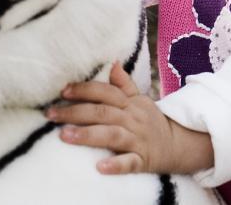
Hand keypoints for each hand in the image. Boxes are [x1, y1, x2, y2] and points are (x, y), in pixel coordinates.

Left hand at [49, 62, 213, 175]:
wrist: (178, 144)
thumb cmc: (151, 122)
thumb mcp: (140, 100)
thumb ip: (124, 84)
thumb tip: (112, 63)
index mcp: (130, 104)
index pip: (105, 92)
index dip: (85, 90)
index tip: (63, 91)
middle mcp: (132, 119)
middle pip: (102, 112)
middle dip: (76, 112)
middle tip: (52, 115)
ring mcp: (137, 140)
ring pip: (112, 135)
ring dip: (88, 135)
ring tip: (65, 136)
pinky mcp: (142, 160)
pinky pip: (129, 163)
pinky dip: (116, 165)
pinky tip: (100, 167)